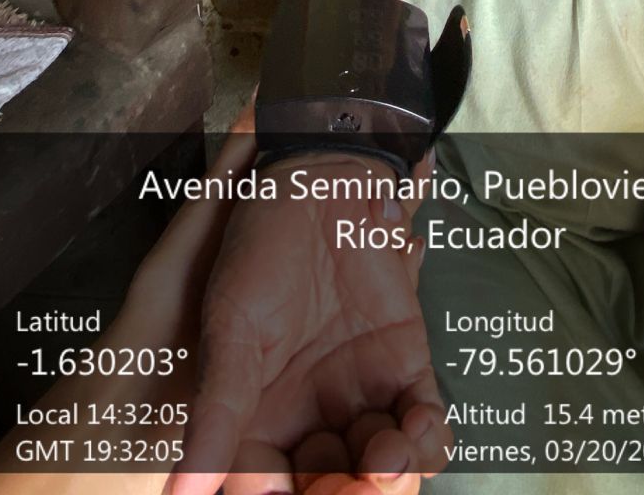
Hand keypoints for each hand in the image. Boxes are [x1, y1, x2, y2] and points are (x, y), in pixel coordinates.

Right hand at [170, 153, 446, 494]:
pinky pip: (424, 424)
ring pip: (381, 469)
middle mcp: (309, 419)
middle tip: (353, 487)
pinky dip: (428, 442)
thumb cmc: (260, 248)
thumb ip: (215, 416)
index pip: (267, 487)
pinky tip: (415, 436)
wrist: (322, 180)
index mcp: (256, 421)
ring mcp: (360, 397)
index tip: (284, 490)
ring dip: (389, 480)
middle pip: (331, 488)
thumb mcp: (230, 333)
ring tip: (383, 463)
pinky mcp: (405, 368)